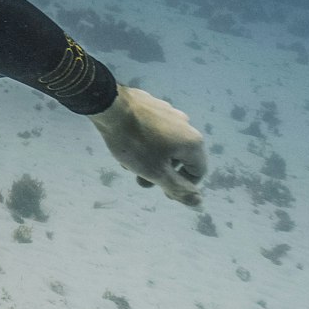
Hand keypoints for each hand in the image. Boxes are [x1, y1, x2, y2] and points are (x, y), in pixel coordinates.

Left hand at [90, 87, 207, 205]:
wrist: (109, 106)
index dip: (183, 186)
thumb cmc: (134, 142)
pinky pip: (154, 130)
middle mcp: (186, 125)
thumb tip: (199, 202)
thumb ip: (178, 188)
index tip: (162, 191)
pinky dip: (144, 142)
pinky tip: (126, 144)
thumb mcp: (156, 172)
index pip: (198, 172)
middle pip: (180, 158)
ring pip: (165, 145)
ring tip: (128, 162)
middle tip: (141, 180)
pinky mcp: (153, 105)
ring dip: (150, 158)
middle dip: (162, 173)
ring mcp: (170, 112)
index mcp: (193, 142)